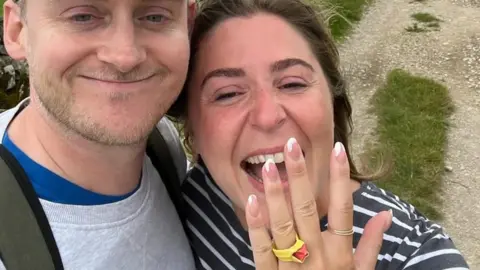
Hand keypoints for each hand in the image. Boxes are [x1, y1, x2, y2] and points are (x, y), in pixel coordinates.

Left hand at [245, 138, 392, 269]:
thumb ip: (371, 244)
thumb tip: (386, 213)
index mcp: (341, 257)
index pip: (343, 210)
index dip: (341, 179)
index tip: (338, 149)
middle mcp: (317, 258)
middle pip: (308, 212)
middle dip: (300, 177)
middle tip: (291, 145)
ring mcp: (292, 268)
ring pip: (283, 226)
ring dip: (276, 194)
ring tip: (270, 165)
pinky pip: (261, 250)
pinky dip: (257, 226)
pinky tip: (252, 201)